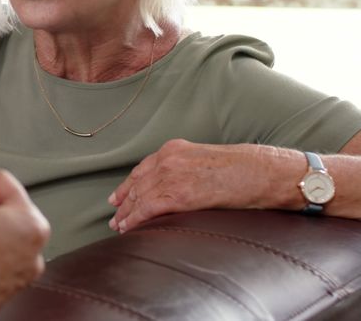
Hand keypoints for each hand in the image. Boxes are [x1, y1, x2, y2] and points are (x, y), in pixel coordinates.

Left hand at [108, 139, 300, 232]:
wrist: (262, 171)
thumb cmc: (243, 169)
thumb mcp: (205, 161)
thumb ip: (186, 170)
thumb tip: (177, 188)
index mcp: (173, 149)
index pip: (142, 170)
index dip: (129, 186)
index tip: (118, 197)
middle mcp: (167, 159)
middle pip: (138, 184)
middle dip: (125, 202)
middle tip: (115, 216)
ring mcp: (171, 175)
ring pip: (140, 198)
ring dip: (127, 214)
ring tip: (119, 227)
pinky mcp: (179, 194)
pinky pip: (148, 209)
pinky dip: (135, 220)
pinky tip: (129, 229)